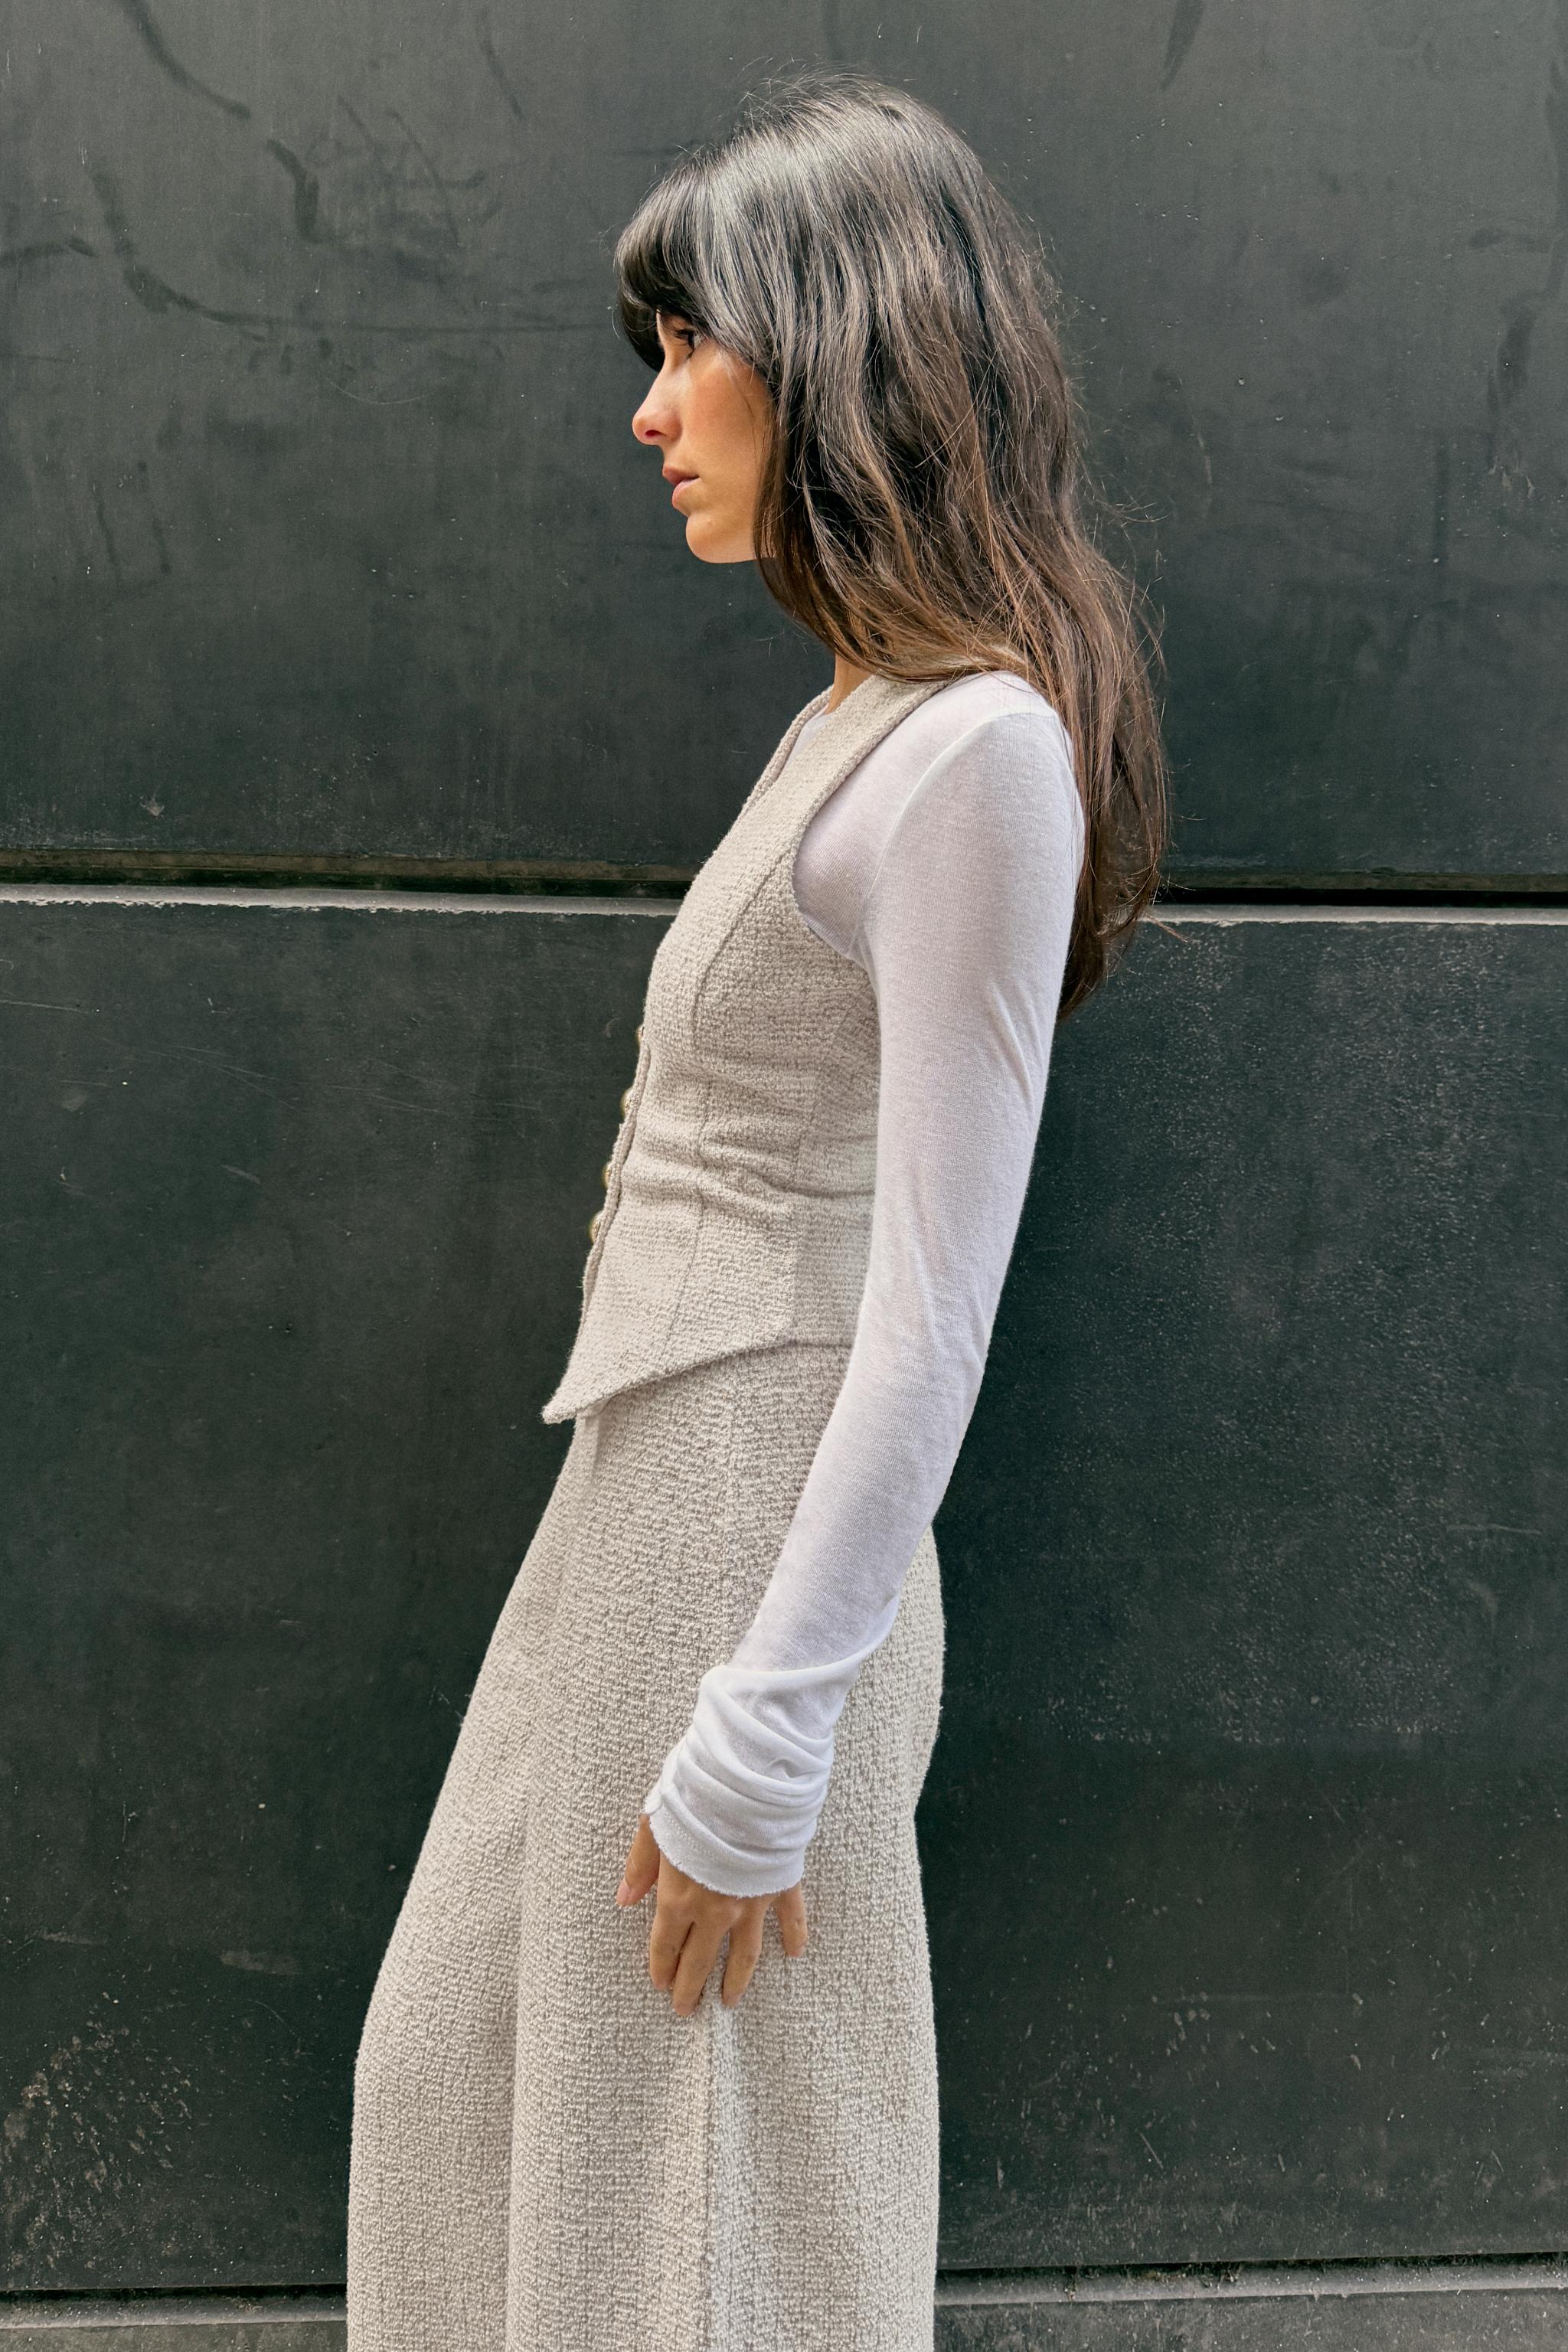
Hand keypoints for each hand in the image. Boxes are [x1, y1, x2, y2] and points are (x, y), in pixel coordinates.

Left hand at [615, 1813, 807, 2015]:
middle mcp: (715, 1910)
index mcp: (679, 1896)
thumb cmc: (694, 1798)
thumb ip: (640, 1865)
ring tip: (729, 2000)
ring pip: (744, 1954)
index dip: (661, 1968)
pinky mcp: (780, 1885)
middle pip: (700, 1960)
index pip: (665, 1945)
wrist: (744, 1782)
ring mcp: (751, 1902)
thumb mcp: (654, 1825)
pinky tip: (795, 1954)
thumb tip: (624, 1898)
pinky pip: (790, 1917)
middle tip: (686, 2008)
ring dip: (735, 1980)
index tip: (659, 1985)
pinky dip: (794, 1936)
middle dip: (690, 1987)